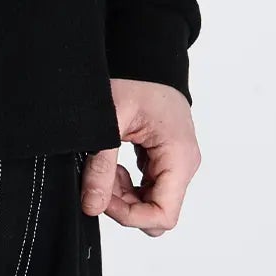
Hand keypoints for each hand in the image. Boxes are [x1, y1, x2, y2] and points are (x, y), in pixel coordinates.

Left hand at [80, 79, 201, 235]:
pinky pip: (148, 186)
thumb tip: (91, 206)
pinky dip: (127, 183)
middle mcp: (184, 165)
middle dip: (124, 204)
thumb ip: (102, 166)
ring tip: (104, 166)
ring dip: (123, 194)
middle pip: (156, 211)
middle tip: (99, 179)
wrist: (147, 59)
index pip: (162, 215)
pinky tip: (112, 162)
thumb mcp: (112, 121)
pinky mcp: (166, 159)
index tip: (102, 198)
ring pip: (150, 201)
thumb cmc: (137, 79)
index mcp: (179, 158)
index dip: (130, 216)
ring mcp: (176, 163)